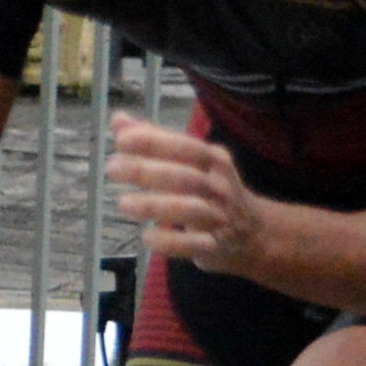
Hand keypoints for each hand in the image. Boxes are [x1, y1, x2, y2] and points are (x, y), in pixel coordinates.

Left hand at [106, 112, 262, 271]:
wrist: (253, 232)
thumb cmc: (211, 190)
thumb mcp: (190, 161)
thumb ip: (155, 140)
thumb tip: (118, 120)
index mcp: (213, 159)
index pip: (186, 146)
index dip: (156, 142)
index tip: (123, 140)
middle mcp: (219, 186)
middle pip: (185, 176)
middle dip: (148, 171)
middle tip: (112, 168)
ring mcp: (220, 217)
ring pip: (191, 210)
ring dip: (156, 205)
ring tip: (123, 203)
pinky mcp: (215, 245)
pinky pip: (195, 245)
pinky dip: (171, 242)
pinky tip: (146, 236)